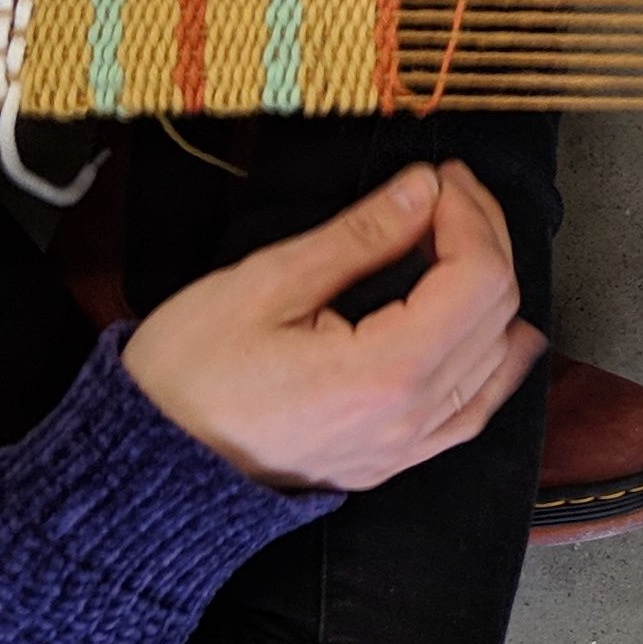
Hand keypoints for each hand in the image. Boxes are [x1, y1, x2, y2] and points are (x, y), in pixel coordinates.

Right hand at [120, 161, 544, 492]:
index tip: (443, 178)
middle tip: (445, 193)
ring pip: (496, 360)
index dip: (471, 215)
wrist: (146, 465)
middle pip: (496, 312)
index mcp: (384, 374)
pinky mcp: (391, 461)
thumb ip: (358, 237)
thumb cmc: (188, 377)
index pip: (478, 279)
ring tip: (456, 242)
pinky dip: (491, 360)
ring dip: (491, 292)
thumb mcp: (265, 286)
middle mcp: (411, 419)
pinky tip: (490, 330)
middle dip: (483, 238)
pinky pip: (473, 410)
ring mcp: (405, 449)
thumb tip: (424, 189)